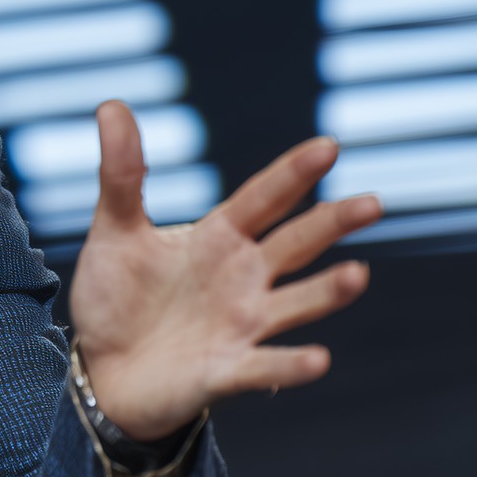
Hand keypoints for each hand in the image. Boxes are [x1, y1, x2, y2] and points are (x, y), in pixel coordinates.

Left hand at [67, 101, 380, 440]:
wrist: (104, 372)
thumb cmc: (118, 298)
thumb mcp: (115, 231)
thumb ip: (122, 175)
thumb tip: (112, 104)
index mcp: (219, 239)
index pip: (263, 200)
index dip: (292, 174)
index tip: (329, 146)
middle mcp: (242, 280)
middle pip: (295, 246)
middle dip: (332, 225)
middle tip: (373, 203)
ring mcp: (241, 326)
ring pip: (294, 305)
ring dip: (326, 293)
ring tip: (358, 274)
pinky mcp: (226, 373)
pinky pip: (264, 368)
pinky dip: (290, 364)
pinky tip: (318, 359)